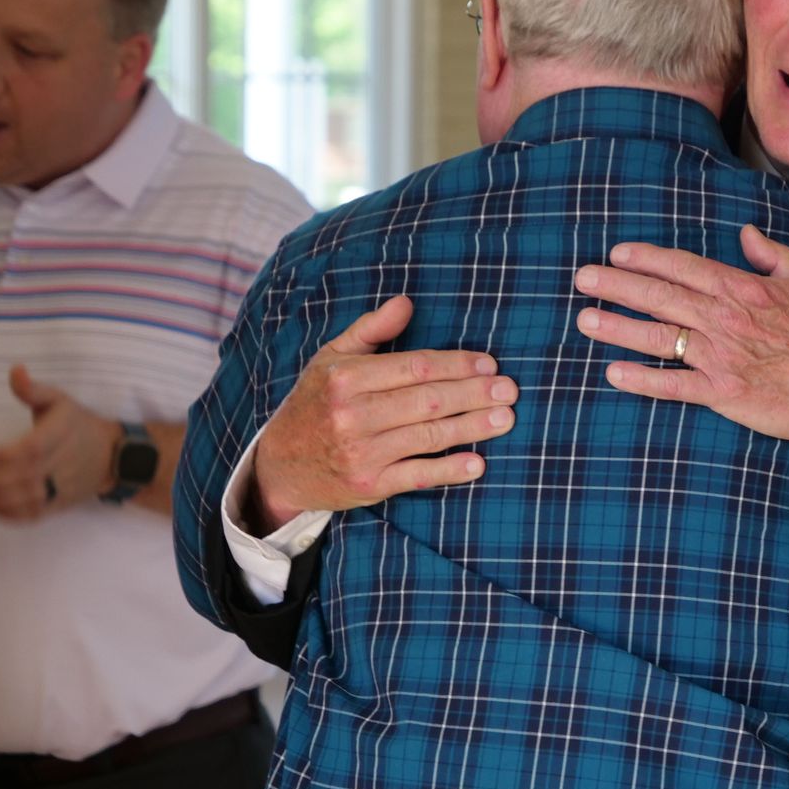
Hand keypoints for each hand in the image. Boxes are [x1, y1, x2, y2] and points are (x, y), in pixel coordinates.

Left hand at [0, 366, 118, 522]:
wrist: (113, 456)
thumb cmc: (79, 425)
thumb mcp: (60, 401)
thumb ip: (33, 390)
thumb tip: (15, 370)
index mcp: (61, 433)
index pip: (34, 448)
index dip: (8, 454)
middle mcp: (63, 462)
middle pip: (27, 476)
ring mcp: (63, 486)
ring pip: (30, 498)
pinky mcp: (61, 503)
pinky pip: (37, 514)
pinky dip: (13, 516)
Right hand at [249, 296, 518, 532]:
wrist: (279, 465)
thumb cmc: (314, 403)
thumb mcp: (331, 358)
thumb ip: (371, 330)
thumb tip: (407, 302)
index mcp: (345, 378)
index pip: (415, 367)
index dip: (457, 364)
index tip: (489, 363)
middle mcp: (352, 415)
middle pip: (428, 401)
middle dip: (474, 393)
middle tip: (510, 389)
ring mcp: (361, 453)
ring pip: (429, 436)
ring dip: (473, 427)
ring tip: (505, 418)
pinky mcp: (369, 486)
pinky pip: (418, 476)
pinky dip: (450, 470)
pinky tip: (478, 463)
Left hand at [572, 224, 788, 441]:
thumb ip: (770, 254)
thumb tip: (746, 233)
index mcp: (743, 288)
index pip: (683, 266)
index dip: (646, 258)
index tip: (617, 254)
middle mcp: (725, 318)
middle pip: (660, 296)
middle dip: (617, 285)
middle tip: (583, 278)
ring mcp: (721, 355)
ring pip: (659, 337)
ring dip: (618, 327)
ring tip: (585, 319)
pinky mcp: (723, 392)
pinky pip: (674, 385)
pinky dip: (643, 379)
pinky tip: (614, 372)